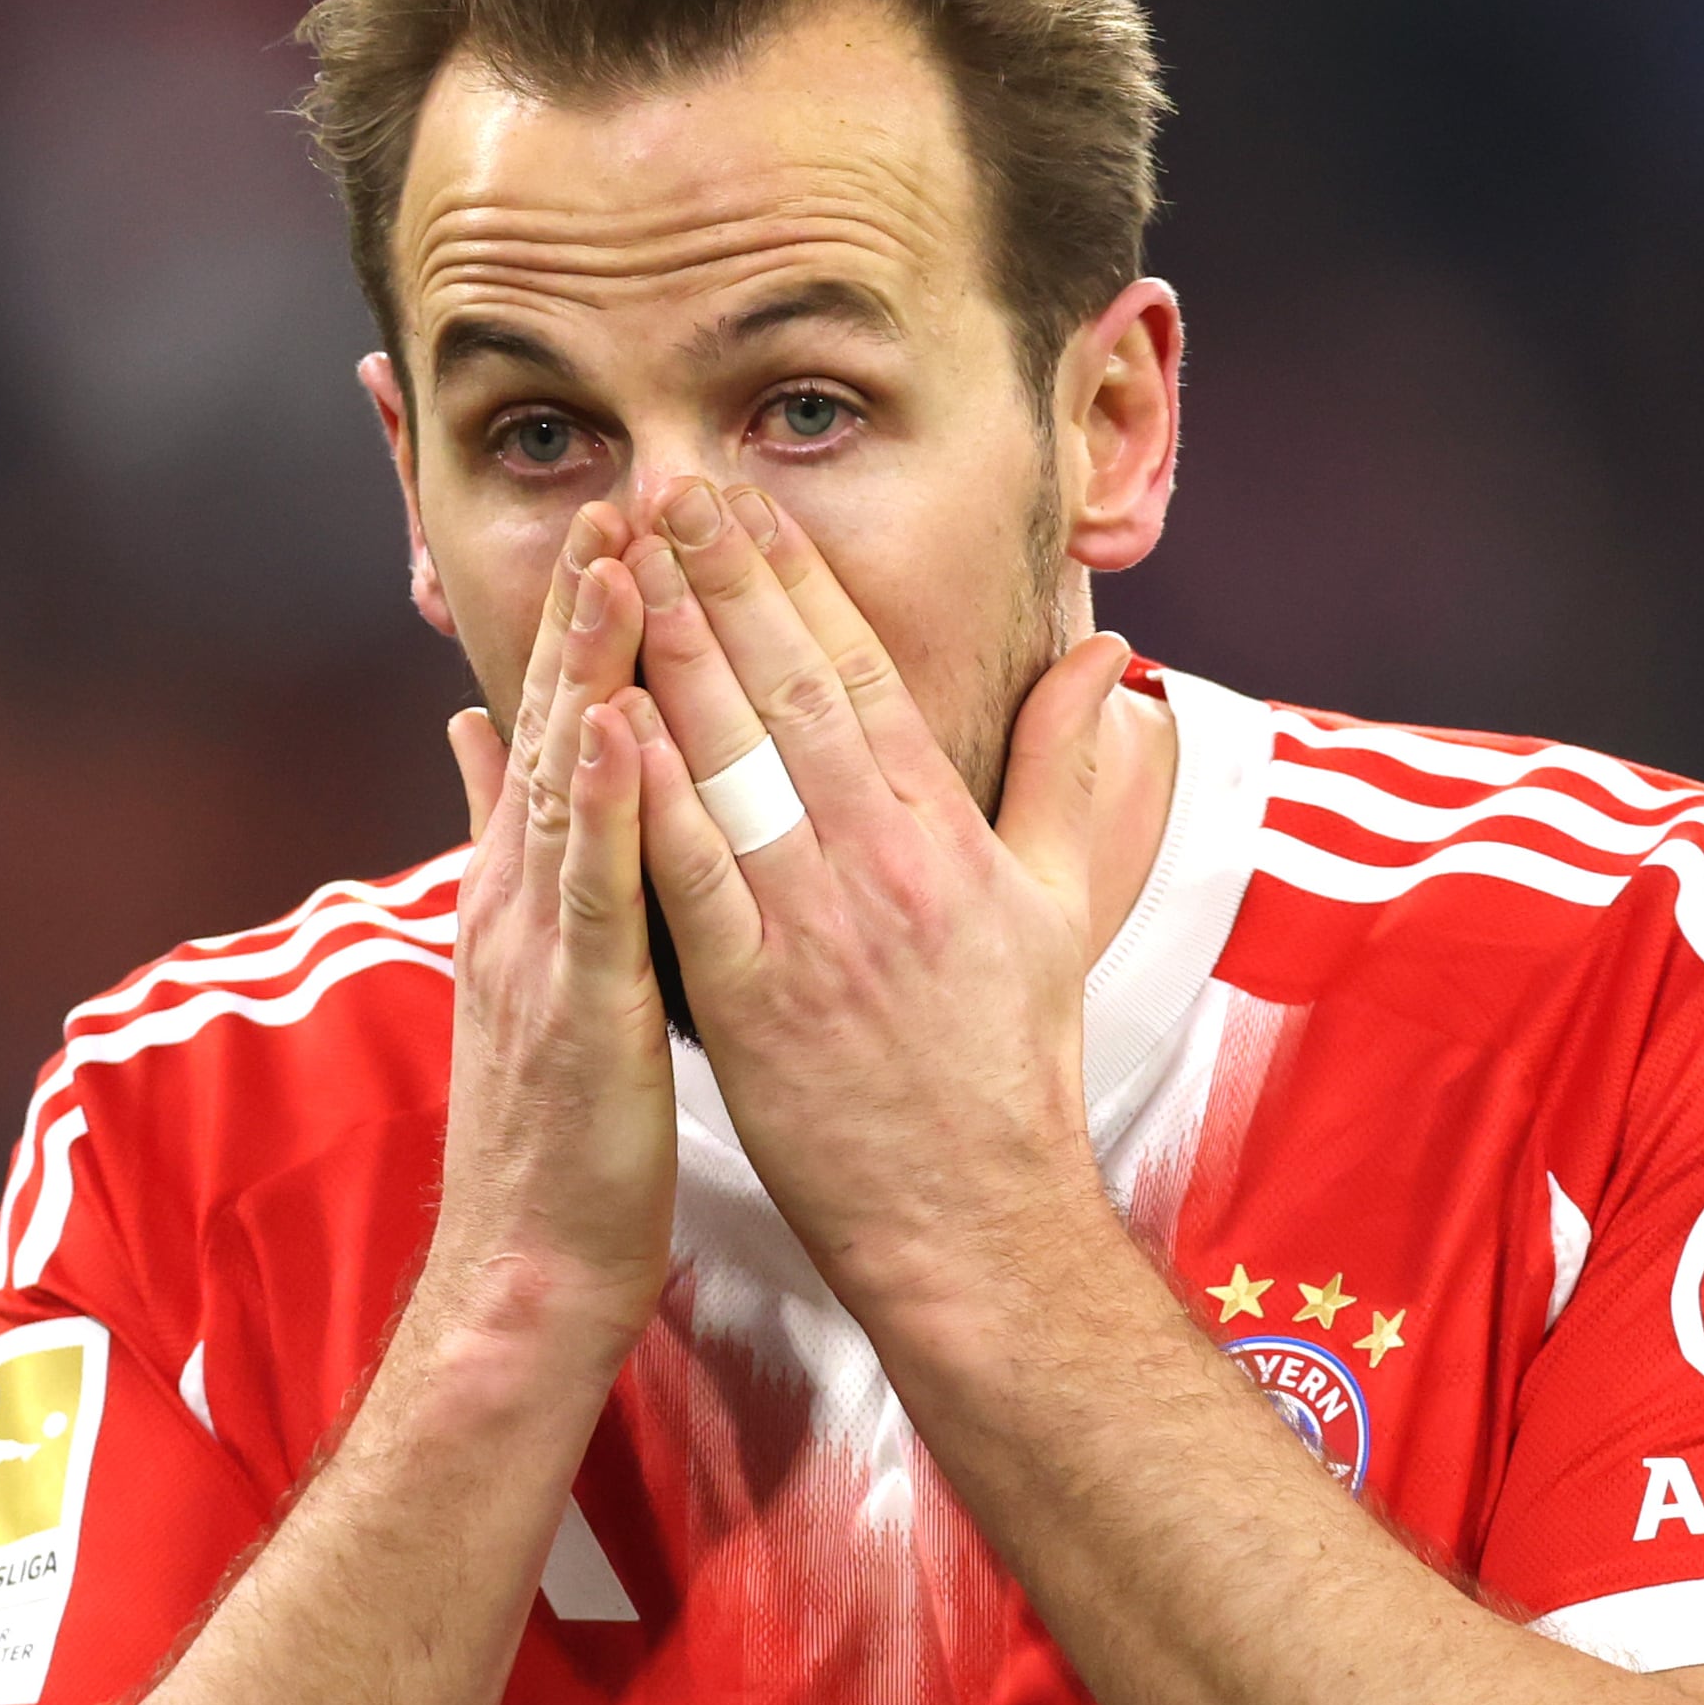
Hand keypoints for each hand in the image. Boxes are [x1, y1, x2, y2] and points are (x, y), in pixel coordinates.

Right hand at [425, 502, 677, 1347]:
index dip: (588, 620)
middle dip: (589, 606)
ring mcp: (539, 944)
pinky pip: (589, 888)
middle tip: (625, 488)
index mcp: (533, 883)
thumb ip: (508, 845)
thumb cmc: (558, 1120)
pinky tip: (612, 723)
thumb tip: (472, 732)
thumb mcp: (534, 958)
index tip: (627, 515)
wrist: (533, 1263)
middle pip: (555, 724)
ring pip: (568, 781)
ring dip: (590, 669)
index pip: (560, 723)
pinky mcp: (574, 1004)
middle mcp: (524, 894)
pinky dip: (596, 800)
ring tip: (622, 562)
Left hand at [615, 474, 1132, 1320]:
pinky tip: (603, 718)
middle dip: (724, 580)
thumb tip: (1101, 656)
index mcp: (948, 835)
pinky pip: (691, 876)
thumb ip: (1061, 768)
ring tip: (623, 562)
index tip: (749, 500)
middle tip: (668, 487)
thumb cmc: (1012, 1065)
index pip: (866, 673)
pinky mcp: (754, 1000)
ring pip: (733, 764)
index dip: (801, 579)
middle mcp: (884, 865)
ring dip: (672, 654)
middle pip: (793, 691)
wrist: (976, 1217)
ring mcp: (816, 931)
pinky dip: (647, 795)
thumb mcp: (1058, 902)